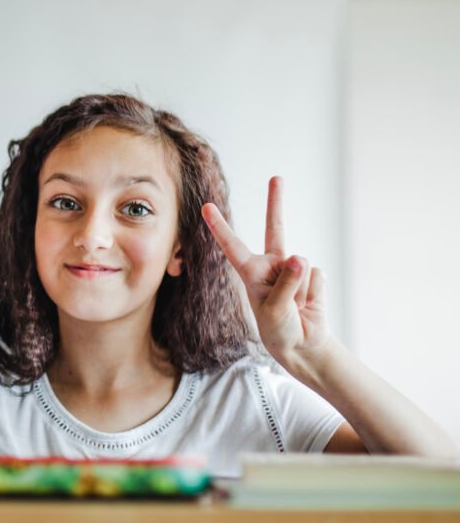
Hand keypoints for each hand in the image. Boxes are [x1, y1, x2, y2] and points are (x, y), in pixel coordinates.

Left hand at [202, 176, 334, 377]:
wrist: (303, 345)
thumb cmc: (278, 329)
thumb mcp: (273, 311)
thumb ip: (286, 284)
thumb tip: (301, 258)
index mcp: (250, 272)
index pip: (231, 245)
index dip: (219, 226)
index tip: (205, 207)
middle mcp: (271, 265)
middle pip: (275, 228)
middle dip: (276, 202)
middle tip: (277, 177)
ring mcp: (293, 269)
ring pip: (301, 266)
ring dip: (299, 291)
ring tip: (294, 307)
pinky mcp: (312, 276)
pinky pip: (316, 277)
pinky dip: (313, 293)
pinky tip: (308, 305)